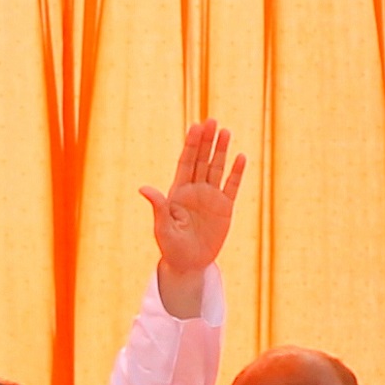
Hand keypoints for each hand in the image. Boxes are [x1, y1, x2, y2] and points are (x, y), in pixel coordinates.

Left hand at [140, 119, 247, 313]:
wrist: (189, 263)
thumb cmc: (171, 247)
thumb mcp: (162, 228)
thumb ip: (158, 207)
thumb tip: (144, 188)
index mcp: (177, 192)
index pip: (185, 163)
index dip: (191, 145)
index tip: (195, 126)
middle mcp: (195, 190)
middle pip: (202, 160)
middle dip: (206, 141)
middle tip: (211, 121)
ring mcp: (211, 197)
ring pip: (217, 168)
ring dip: (221, 151)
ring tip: (225, 132)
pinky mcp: (225, 207)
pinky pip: (232, 186)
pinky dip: (236, 173)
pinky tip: (241, 158)